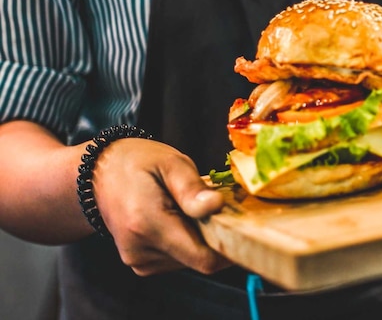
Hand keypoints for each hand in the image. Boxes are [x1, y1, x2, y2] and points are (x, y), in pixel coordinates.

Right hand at [92, 138, 230, 275]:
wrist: (96, 175)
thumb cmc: (135, 162)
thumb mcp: (170, 163)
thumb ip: (192, 188)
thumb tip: (216, 206)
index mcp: (147, 224)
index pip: (202, 258)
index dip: (229, 248)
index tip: (242, 225)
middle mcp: (139, 249)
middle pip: (199, 259)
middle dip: (215, 236)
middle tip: (215, 206)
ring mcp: (138, 259)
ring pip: (190, 260)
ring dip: (200, 238)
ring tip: (191, 208)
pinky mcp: (140, 262)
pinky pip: (177, 259)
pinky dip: (187, 241)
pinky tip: (179, 218)